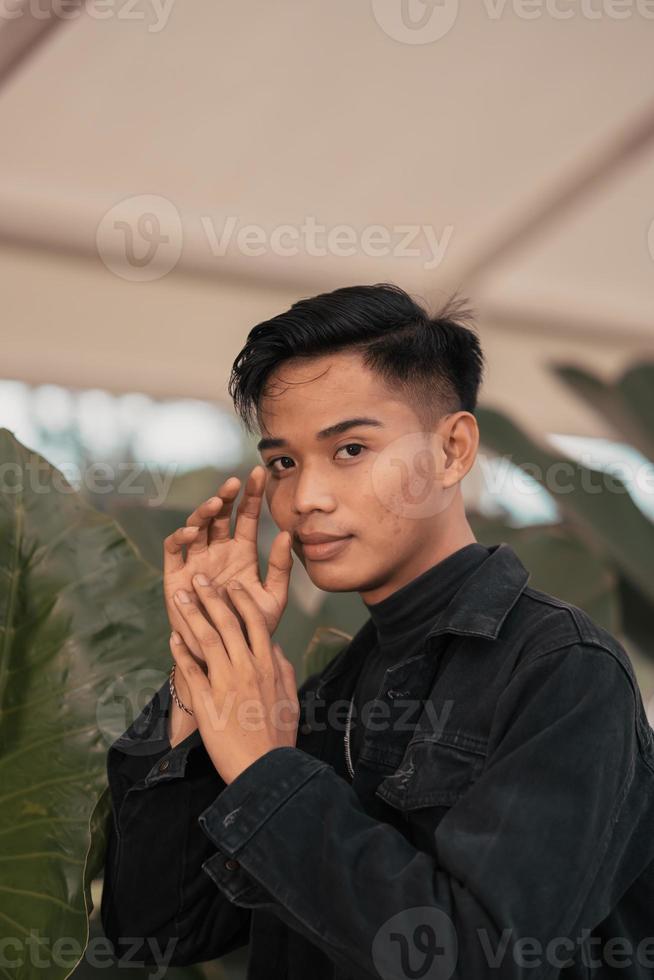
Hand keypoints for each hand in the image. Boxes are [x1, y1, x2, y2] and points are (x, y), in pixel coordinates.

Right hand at [163, 465, 292, 660]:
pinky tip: (192, 531)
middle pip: (220, 515)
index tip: (259, 473)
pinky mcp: (176, 575)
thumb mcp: (273, 598)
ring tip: (215, 504)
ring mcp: (196, 560)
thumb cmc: (252, 628)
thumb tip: (287, 535)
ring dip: (204, 513)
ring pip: (197, 526)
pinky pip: (175, 550)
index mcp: (241, 552)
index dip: (251, 495)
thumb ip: (280, 568)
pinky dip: (180, 537)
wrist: (226, 654)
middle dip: (226, 496)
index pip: (246, 517)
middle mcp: (218, 551)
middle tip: (235, 483)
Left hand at [169, 578, 299, 784]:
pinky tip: (172, 638)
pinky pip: (190, 670)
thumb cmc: (279, 736)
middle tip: (199, 580)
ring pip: (206, 640)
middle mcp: (247, 668)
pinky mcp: (207, 702)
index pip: (255, 623)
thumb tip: (273, 645)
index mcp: (268, 665)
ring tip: (179, 598)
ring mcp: (226, 684)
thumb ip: (283, 667)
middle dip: (211, 598)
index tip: (231, 587)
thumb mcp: (290, 697)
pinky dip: (180, 652)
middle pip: (227, 624)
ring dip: (191, 615)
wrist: (265, 769)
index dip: (241, 601)